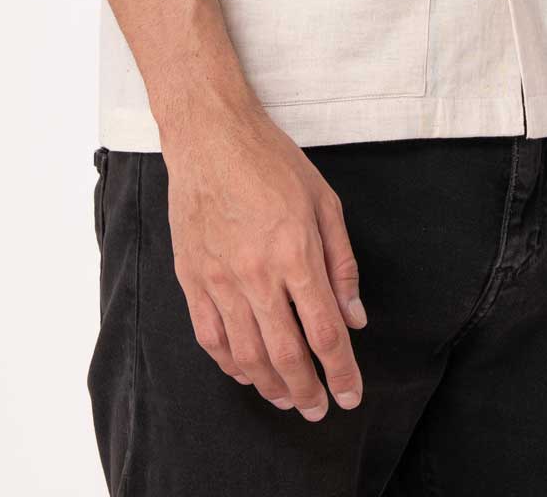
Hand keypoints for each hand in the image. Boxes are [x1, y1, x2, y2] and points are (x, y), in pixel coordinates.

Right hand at [162, 97, 367, 420]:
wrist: (211, 136)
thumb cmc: (271, 161)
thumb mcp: (324, 201)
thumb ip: (342, 264)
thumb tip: (354, 318)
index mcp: (296, 253)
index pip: (324, 333)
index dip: (341, 372)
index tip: (350, 396)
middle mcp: (257, 275)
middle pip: (286, 355)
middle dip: (308, 392)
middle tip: (319, 410)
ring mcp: (219, 280)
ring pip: (246, 356)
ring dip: (271, 386)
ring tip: (288, 398)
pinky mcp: (192, 279)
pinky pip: (211, 338)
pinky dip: (229, 364)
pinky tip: (245, 372)